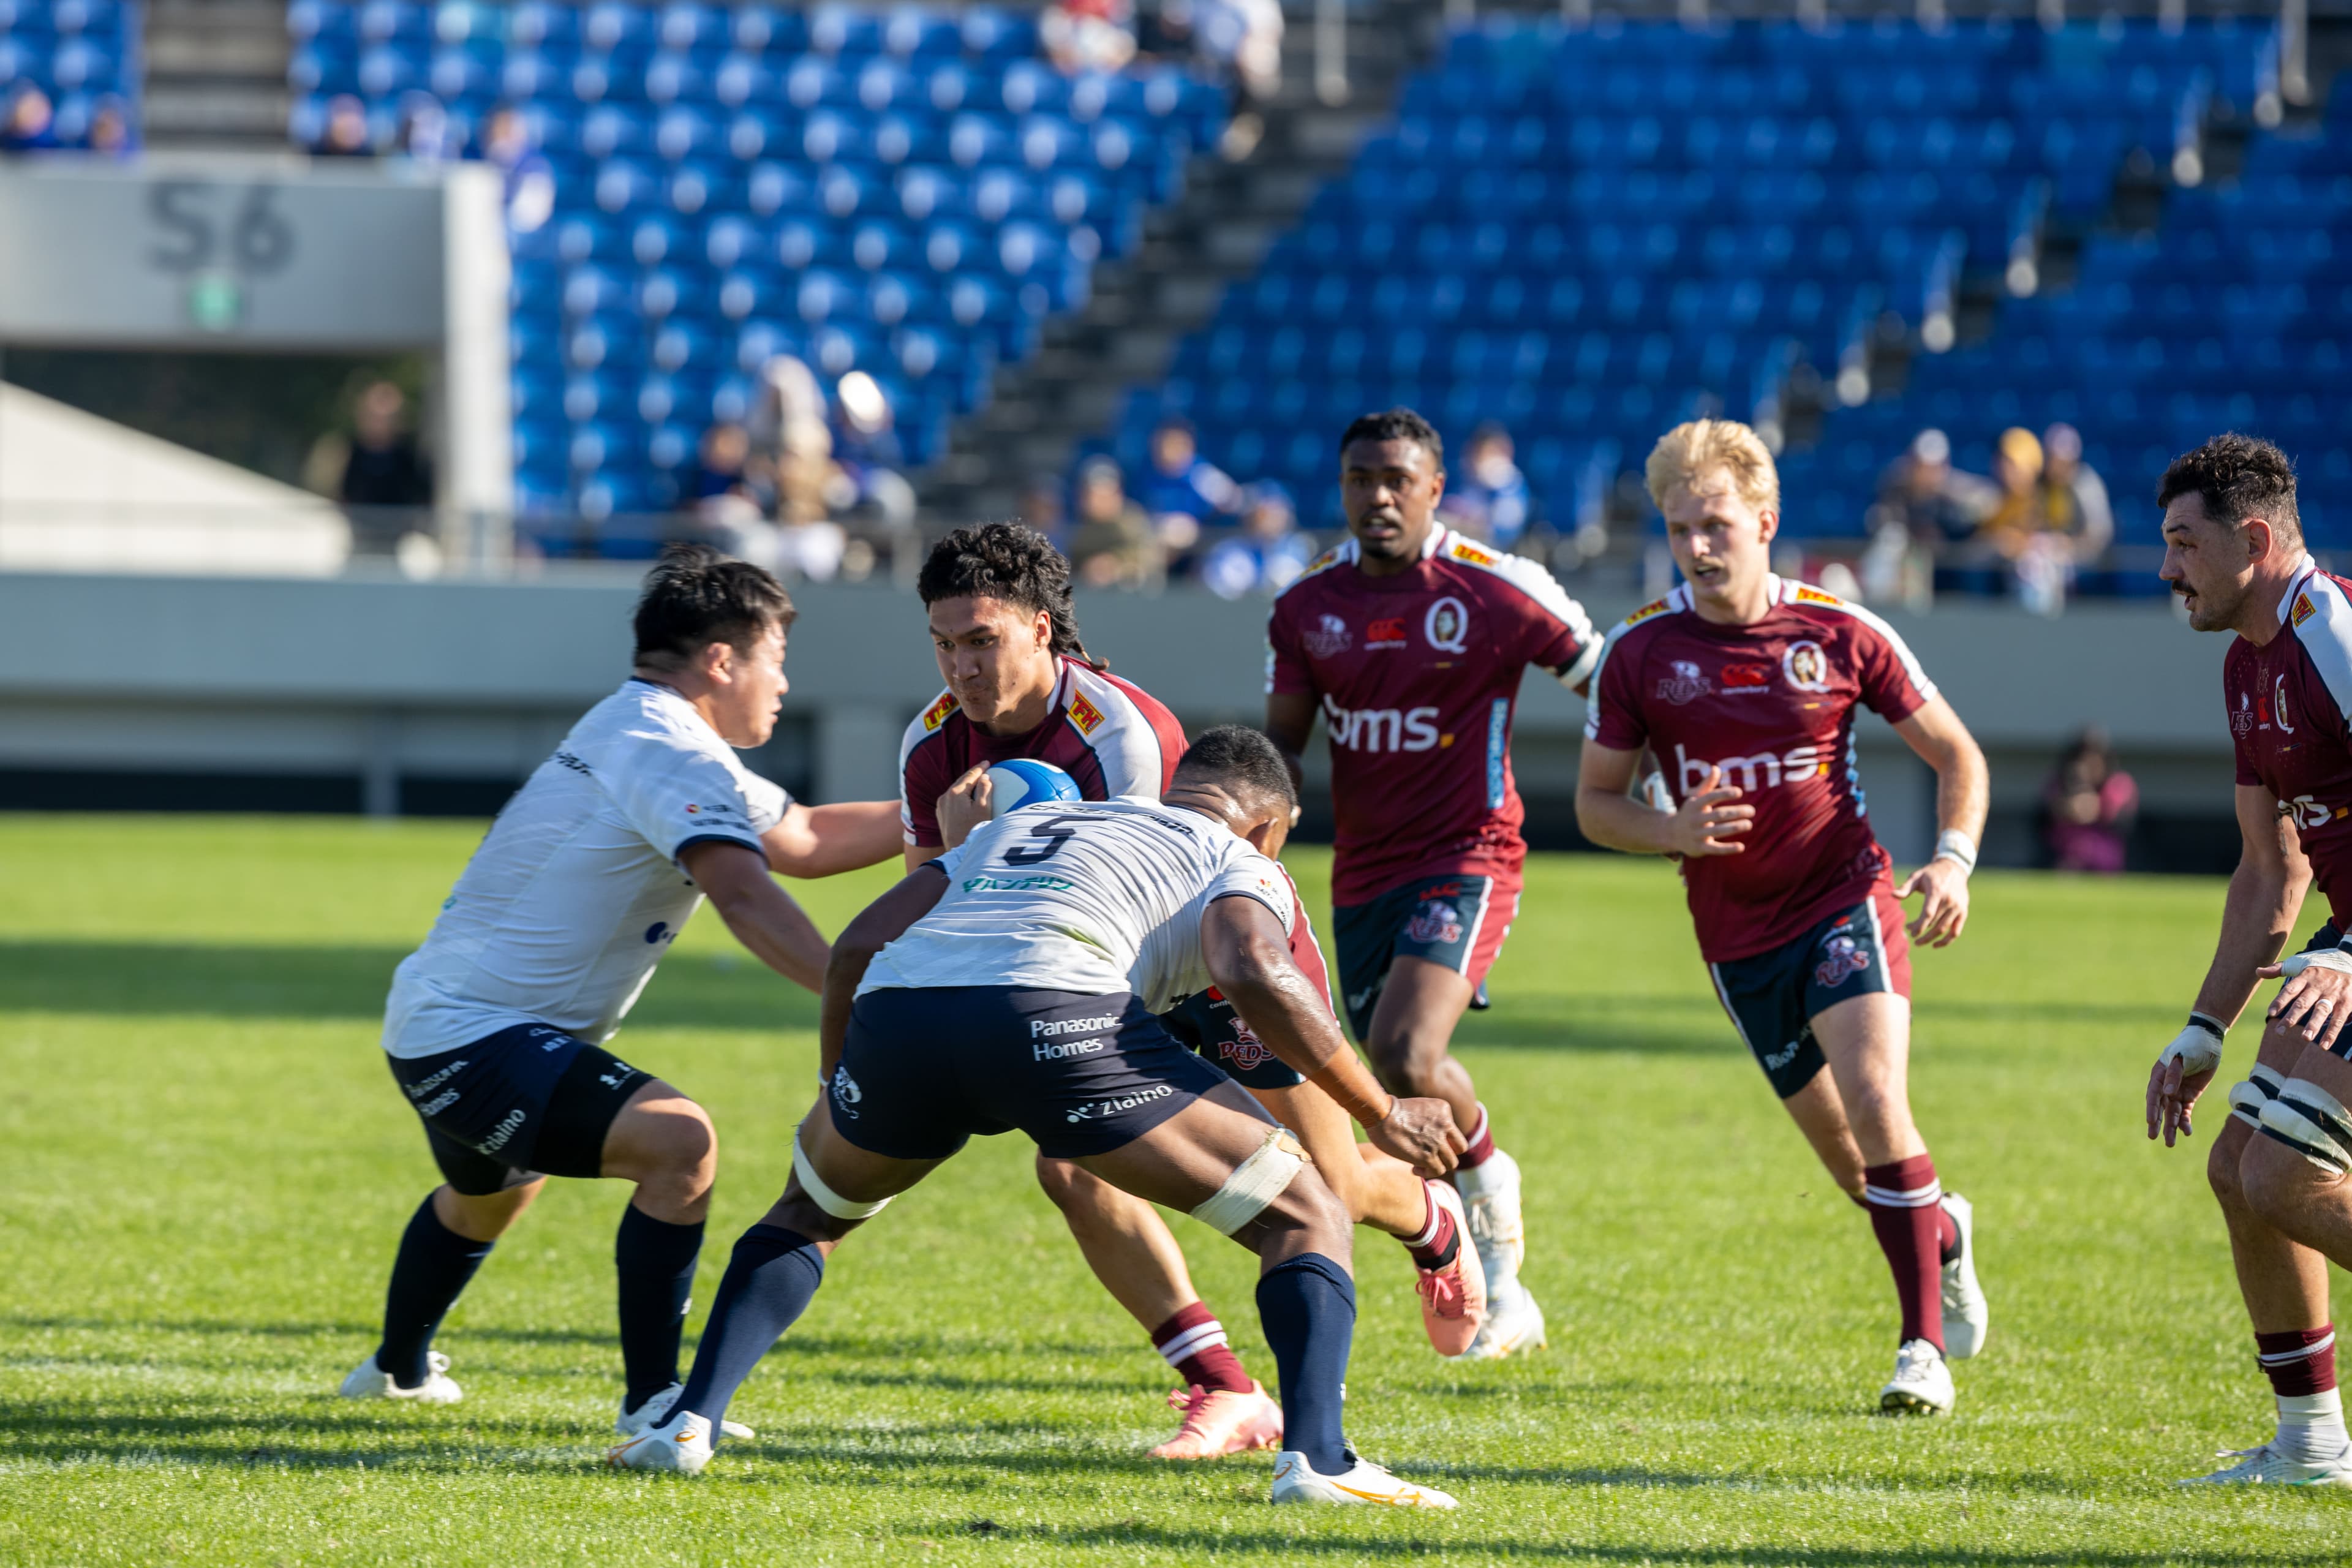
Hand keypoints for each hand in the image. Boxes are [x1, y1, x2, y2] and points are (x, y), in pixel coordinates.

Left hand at [935, 765, 991, 849]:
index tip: (987, 763)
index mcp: (955, 793)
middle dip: (972, 775)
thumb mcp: (984, 809)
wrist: (958, 852)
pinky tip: (967, 798)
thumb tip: (984, 777)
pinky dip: (961, 795)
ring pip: (955, 790)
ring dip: (966, 785)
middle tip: (983, 769)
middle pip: (961, 781)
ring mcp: (941, 807)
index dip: (980, 768)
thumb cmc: (974, 830)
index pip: (970, 775)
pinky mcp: (941, 816)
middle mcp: (945, 797)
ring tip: (976, 782)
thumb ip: (984, 790)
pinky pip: (952, 800)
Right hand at [1367, 1095, 1465, 1178]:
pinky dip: (1428, 1173)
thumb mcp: (1419, 1107)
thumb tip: (1427, 1137)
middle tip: (1433, 1155)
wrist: (1380, 1114)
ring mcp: (1438, 1141)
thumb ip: (1429, 1119)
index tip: (1427, 1141)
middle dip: (1448, 1153)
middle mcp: (1445, 1124)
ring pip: (1452, 1162)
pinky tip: (1415, 1169)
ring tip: (1423, 1165)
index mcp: (1444, 1109)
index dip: (1443, 1139)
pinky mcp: (1428, 1156)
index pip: (1453, 1131)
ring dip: (1439, 1165)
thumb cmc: (1390, 1110)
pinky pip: (1438, 1170)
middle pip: (1460, 1147)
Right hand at [1665, 766, 1752, 857]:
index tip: (1739, 792)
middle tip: (1752, 811)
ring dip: (1734, 827)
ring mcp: (1697, 834)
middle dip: (1736, 812)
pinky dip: (1728, 849)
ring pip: (1718, 831)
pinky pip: (1715, 849)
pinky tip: (1741, 847)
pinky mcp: (1700, 848)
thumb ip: (1707, 784)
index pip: (1710, 797)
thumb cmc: (1690, 813)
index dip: (1724, 793)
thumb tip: (1716, 768)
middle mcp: (1695, 819)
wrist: (1670, 834)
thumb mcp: (1695, 798)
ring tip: (1749, 824)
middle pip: (1718, 814)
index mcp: (1695, 805)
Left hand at [1896, 857, 1970, 946]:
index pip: (1928, 913)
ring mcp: (1958, 907)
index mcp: (1937, 892)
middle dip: (1921, 931)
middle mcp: (1950, 900)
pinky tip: (1936, 945)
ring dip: (1931, 938)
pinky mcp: (1963, 912)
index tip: (1910, 931)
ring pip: (1944, 929)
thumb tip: (1893, 895)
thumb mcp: (1917, 876)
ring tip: (1919, 942)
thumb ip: (1905, 887)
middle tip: (1911, 935)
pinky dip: (1947, 940)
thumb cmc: (1931, 874)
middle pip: (1934, 923)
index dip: (1919, 925)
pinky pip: (1956, 930)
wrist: (1954, 869)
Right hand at [2146, 1023, 2221, 1146]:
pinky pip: (2185, 1112)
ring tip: (2170, 1144)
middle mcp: (2165, 1086)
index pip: (2153, 1095)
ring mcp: (2177, 1091)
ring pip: (2171, 1113)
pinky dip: (2185, 1122)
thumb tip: (2167, 1094)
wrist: (2208, 1042)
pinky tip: (2187, 1132)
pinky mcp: (2190, 1095)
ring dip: (2171, 1127)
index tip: (2151, 1122)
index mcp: (2158, 1075)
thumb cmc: (2191, 1046)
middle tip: (2153, 1138)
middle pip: (2159, 1108)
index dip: (2152, 1109)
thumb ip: (2174, 1074)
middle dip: (2157, 1123)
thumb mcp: (2182, 1057)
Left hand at [2261, 957, 2351, 1049]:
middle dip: (2292, 1017)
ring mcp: (2333, 994)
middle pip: (2303, 1002)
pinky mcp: (2347, 1002)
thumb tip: (2258, 971)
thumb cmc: (2319, 964)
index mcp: (2305, 976)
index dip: (2280, 1001)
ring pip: (2322, 1010)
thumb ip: (2278, 969)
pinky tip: (2324, 1046)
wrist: (2349, 960)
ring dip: (2314, 1025)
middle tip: (2280, 1032)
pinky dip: (2332, 1033)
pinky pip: (2339, 1019)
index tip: (2270, 1013)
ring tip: (2305, 1038)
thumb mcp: (2300, 963)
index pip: (2290, 990)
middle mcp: (2319, 985)